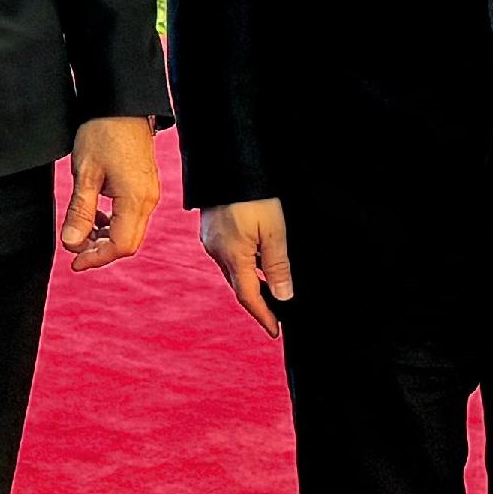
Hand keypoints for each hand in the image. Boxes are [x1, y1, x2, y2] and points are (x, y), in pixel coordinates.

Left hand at [57, 114, 160, 271]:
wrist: (121, 106)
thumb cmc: (102, 133)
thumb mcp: (85, 173)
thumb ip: (80, 211)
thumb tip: (71, 244)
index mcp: (135, 200)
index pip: (120, 246)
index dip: (96, 258)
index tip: (73, 262)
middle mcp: (147, 201)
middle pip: (127, 243)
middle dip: (100, 251)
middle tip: (73, 249)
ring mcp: (148, 194)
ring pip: (129, 231)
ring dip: (104, 238)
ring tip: (79, 231)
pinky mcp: (144, 188)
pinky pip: (131, 217)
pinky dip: (111, 224)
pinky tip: (93, 216)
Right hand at [200, 197, 293, 335]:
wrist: (227, 161)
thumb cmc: (254, 194)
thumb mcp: (274, 231)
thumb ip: (277, 266)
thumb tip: (282, 297)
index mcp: (231, 255)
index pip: (248, 296)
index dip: (263, 316)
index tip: (276, 332)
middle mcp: (216, 251)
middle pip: (237, 285)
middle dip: (257, 301)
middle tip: (277, 314)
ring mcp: (210, 239)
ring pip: (232, 270)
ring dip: (249, 282)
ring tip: (270, 288)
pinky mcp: (210, 227)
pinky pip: (227, 254)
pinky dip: (242, 263)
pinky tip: (255, 258)